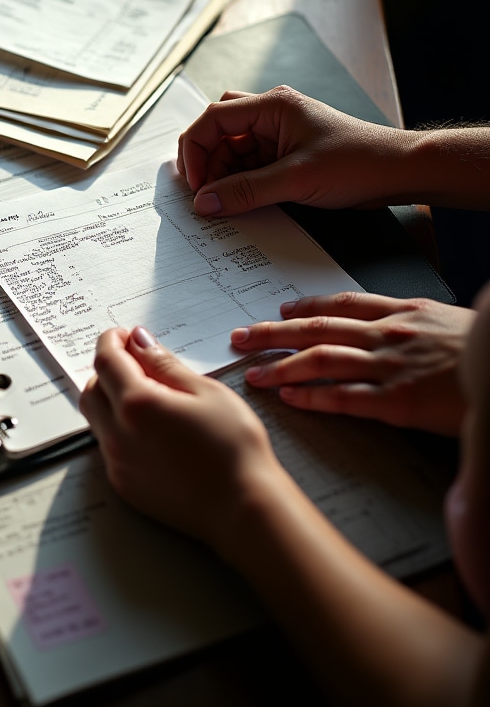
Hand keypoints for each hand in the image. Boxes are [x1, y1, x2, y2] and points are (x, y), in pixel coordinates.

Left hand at [80, 326, 288, 552]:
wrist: (242, 507)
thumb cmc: (233, 449)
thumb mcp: (205, 391)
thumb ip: (164, 364)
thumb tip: (140, 342)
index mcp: (137, 404)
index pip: (106, 361)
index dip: (111, 341)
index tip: (124, 336)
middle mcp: (118, 434)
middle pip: (92, 389)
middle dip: (107, 369)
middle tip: (135, 362)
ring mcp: (118, 463)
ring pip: (96, 418)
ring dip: (110, 399)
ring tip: (146, 395)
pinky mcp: (124, 485)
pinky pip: (108, 446)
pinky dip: (118, 428)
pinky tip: (151, 429)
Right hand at [176, 86, 407, 216]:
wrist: (398, 172)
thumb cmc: (359, 162)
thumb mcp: (296, 180)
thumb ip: (245, 191)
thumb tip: (205, 202)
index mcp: (272, 105)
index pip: (214, 119)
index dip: (196, 150)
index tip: (195, 184)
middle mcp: (271, 114)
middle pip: (218, 131)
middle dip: (206, 162)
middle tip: (205, 193)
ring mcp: (278, 133)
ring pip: (231, 150)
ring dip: (222, 174)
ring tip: (224, 201)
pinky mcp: (285, 153)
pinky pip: (249, 164)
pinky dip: (239, 181)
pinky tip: (240, 200)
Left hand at [232, 292, 472, 435]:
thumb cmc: (487, 349)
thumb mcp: (449, 320)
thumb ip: (413, 321)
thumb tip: (391, 322)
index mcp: (402, 312)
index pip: (341, 304)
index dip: (305, 306)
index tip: (279, 310)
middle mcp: (389, 335)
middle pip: (317, 328)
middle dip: (273, 333)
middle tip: (241, 337)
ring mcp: (391, 367)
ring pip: (321, 360)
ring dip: (281, 366)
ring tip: (252, 372)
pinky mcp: (400, 402)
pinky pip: (344, 398)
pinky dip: (312, 397)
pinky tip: (288, 398)